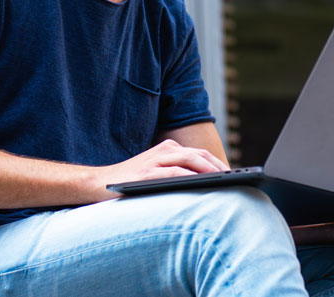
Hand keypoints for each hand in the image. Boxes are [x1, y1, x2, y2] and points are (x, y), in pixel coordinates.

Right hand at [97, 139, 228, 198]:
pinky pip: (174, 172)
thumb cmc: (130, 182)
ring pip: (190, 160)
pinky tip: (202, 183)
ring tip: (224, 181)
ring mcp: (155, 160)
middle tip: (235, 179)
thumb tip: (205, 184)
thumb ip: (176, 172)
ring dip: (210, 170)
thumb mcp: (155, 172)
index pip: (199, 154)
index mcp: (167, 148)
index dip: (218, 164)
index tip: (233, 176)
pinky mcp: (147, 173)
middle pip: (199, 155)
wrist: (98, 183)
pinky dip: (191, 177)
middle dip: (219, 167)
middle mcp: (163, 150)